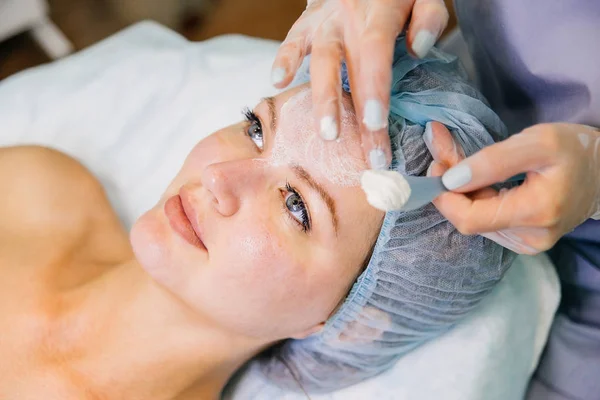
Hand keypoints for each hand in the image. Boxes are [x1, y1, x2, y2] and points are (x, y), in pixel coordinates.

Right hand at [271, 0, 448, 168]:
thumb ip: (428, 16)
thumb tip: (419, 48)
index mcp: (380, 11)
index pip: (376, 53)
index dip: (375, 90)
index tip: (376, 126)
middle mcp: (350, 18)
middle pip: (352, 69)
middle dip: (357, 114)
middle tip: (367, 153)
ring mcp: (326, 21)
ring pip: (321, 61)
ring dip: (322, 99)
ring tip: (327, 135)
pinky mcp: (307, 23)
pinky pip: (292, 40)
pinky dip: (284, 59)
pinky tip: (277, 81)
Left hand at [425, 122, 599, 253]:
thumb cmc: (575, 150)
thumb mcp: (537, 142)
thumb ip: (492, 160)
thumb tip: (451, 178)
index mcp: (536, 213)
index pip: (469, 219)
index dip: (444, 196)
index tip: (437, 166)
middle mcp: (530, 238)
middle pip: (469, 219)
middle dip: (450, 189)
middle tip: (444, 155)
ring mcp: (527, 243)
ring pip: (475, 221)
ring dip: (460, 193)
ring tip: (462, 165)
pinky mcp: (524, 240)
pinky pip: (487, 222)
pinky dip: (475, 199)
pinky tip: (478, 181)